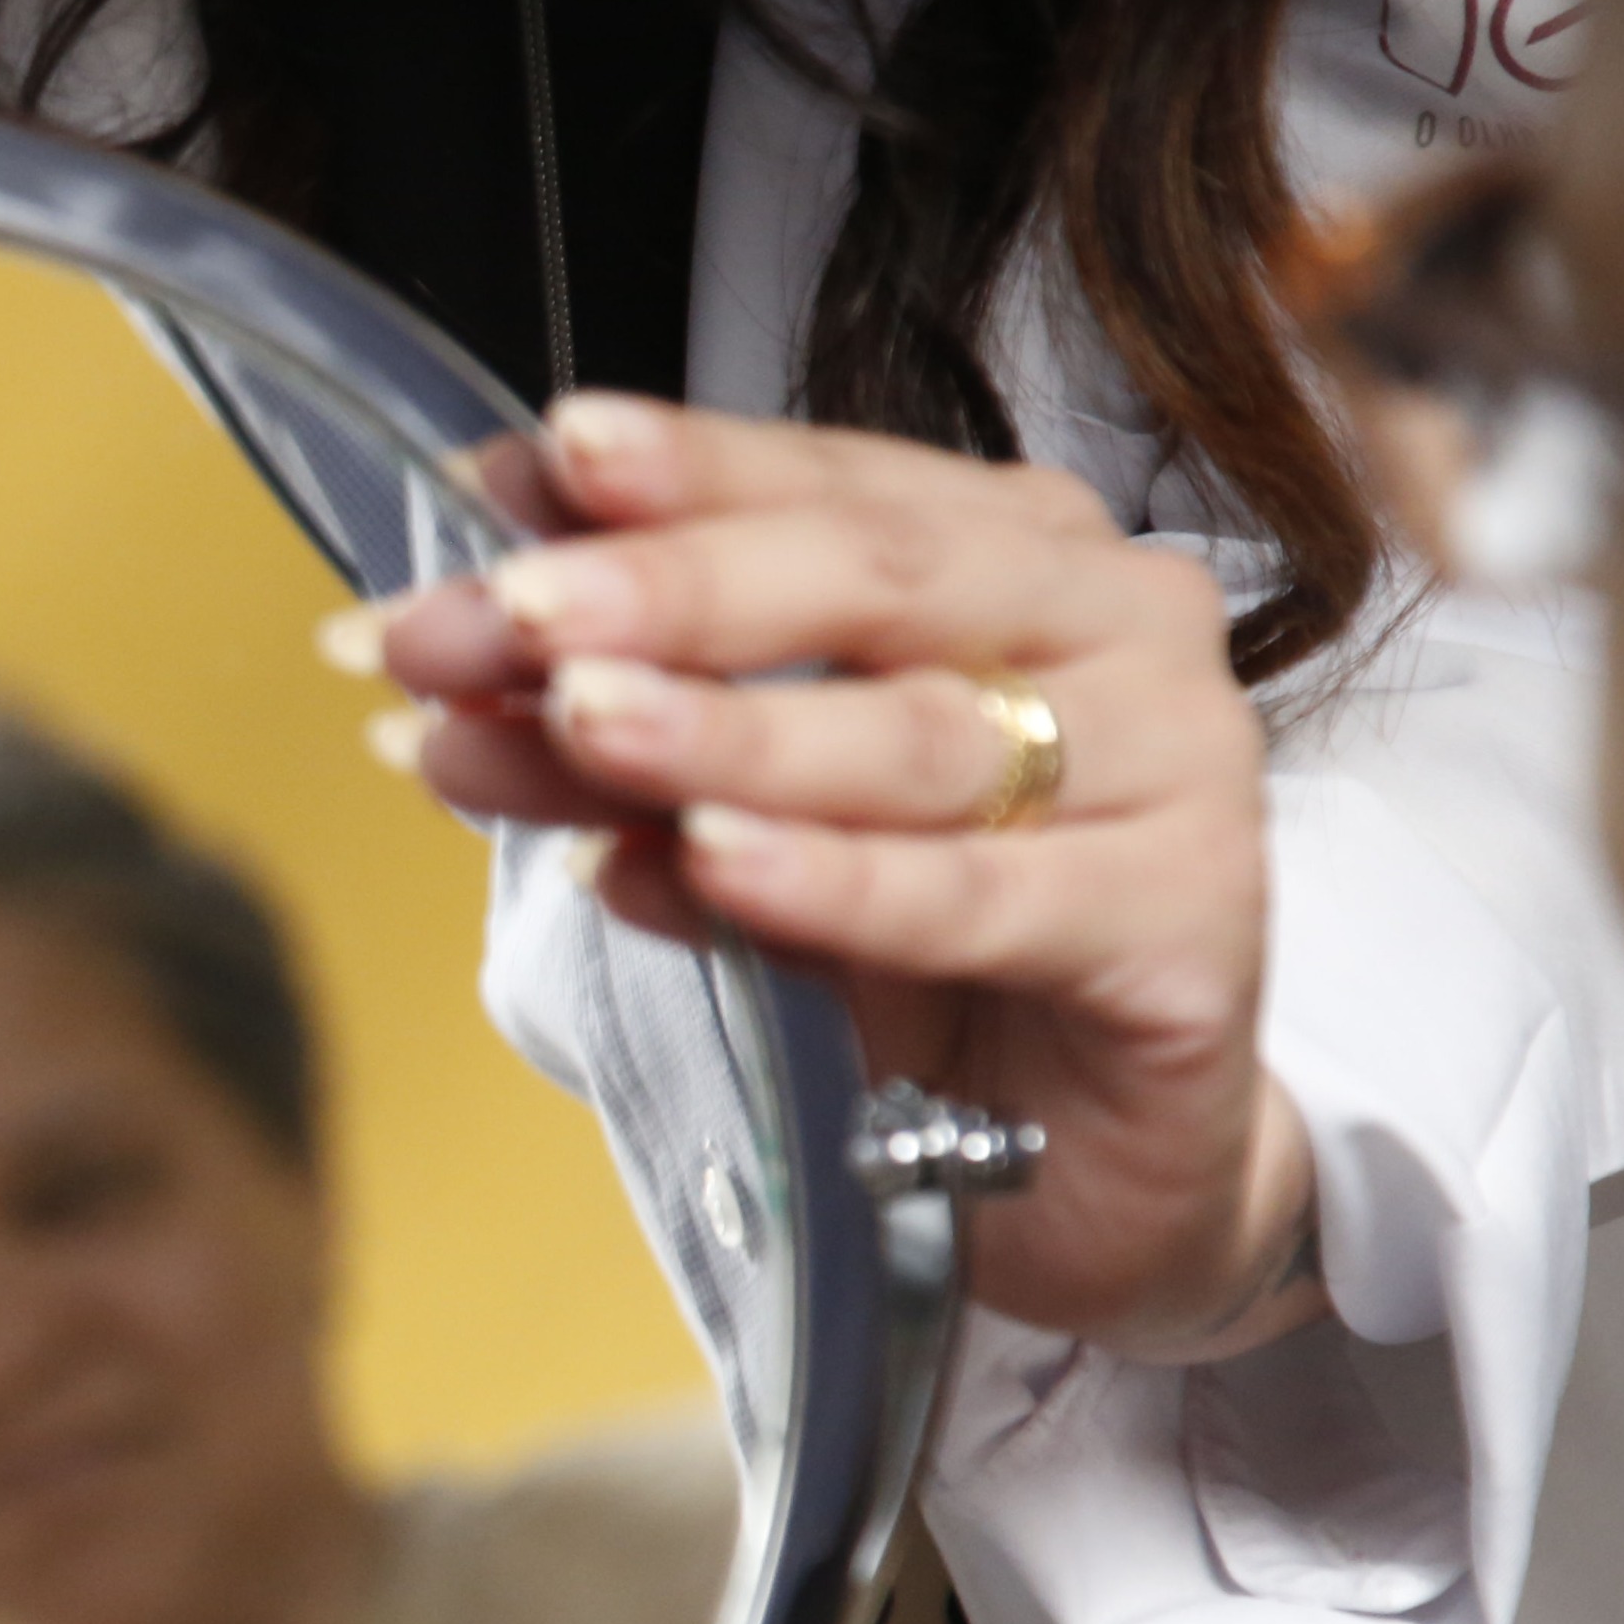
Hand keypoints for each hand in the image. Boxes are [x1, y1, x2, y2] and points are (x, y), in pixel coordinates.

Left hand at [373, 392, 1325, 1364]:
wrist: (1081, 1158)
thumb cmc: (917, 951)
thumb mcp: (738, 818)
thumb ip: (618, 726)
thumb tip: (439, 666)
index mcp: (1012, 550)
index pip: (825, 484)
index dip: (669, 473)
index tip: (520, 465)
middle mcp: (1114, 622)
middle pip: (873, 578)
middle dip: (670, 589)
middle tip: (515, 609)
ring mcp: (1174, 764)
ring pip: (914, 737)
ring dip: (725, 732)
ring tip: (579, 723)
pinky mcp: (1185, 925)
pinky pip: (975, 896)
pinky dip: (832, 883)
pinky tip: (710, 862)